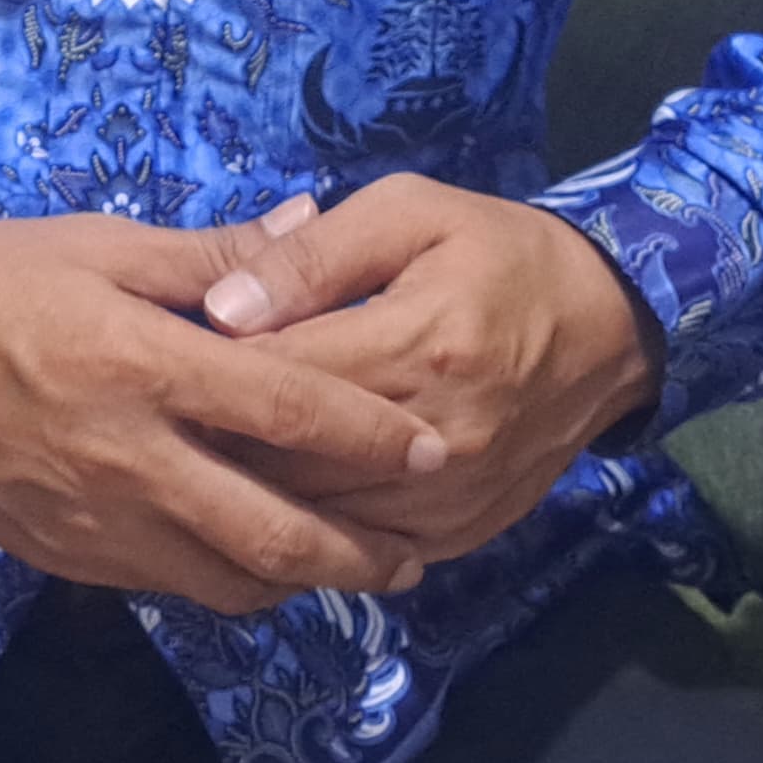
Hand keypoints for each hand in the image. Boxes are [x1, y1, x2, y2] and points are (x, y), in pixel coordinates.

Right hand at [0, 214, 454, 614]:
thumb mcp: (97, 244)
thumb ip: (211, 254)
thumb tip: (309, 226)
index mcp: (140, 362)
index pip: (287, 410)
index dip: (370, 433)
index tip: (429, 443)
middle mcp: (127, 458)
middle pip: (273, 534)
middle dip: (358, 553)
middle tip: (412, 553)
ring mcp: (93, 521)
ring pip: (225, 581)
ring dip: (300, 582)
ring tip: (351, 568)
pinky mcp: (64, 557)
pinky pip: (168, 585)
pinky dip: (225, 582)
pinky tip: (252, 560)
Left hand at [187, 176, 663, 564]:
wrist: (609, 326)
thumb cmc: (497, 251)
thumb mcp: (408, 211)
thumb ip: (311, 257)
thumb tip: (220, 311)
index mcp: (419, 345)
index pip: (280, 380)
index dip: (205, 373)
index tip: (153, 358)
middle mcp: (436, 438)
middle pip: (289, 463)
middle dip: (214, 443)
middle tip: (156, 421)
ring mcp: (451, 498)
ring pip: (319, 520)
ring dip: (251, 497)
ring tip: (194, 465)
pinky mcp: (461, 532)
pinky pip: (363, 550)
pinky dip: (311, 532)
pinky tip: (267, 506)